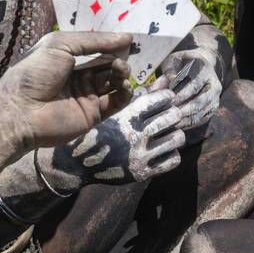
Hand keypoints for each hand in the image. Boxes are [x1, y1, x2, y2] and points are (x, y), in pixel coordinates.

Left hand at [0, 31, 133, 149]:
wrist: (22, 111)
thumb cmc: (36, 72)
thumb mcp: (61, 45)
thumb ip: (94, 41)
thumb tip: (127, 37)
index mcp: (68, 58)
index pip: (96, 49)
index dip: (111, 44)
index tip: (128, 40)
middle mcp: (79, 75)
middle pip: (108, 65)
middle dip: (119, 58)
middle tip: (125, 56)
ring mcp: (87, 95)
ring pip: (114, 82)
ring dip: (122, 73)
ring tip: (119, 69)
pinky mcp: (94, 113)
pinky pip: (116, 102)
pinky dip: (124, 92)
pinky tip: (123, 84)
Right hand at [43, 88, 184, 188]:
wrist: (76, 164)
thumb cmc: (97, 132)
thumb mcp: (114, 110)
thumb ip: (143, 96)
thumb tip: (166, 79)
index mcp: (126, 117)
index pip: (159, 99)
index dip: (167, 97)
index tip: (168, 98)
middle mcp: (134, 135)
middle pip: (172, 117)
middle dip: (174, 114)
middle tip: (171, 115)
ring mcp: (139, 156)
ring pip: (176, 138)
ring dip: (176, 134)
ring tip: (169, 133)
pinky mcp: (142, 172)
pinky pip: (172, 160)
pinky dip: (172, 153)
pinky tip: (165, 149)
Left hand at [149, 47, 221, 142]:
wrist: (201, 66)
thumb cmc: (183, 63)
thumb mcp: (175, 60)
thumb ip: (169, 69)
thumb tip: (169, 80)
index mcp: (206, 71)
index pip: (196, 84)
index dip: (184, 93)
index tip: (171, 100)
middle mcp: (214, 85)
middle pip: (201, 101)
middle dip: (185, 109)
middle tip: (170, 115)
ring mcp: (215, 98)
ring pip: (202, 113)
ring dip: (186, 119)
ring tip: (171, 122)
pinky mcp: (213, 108)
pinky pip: (202, 119)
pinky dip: (190, 124)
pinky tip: (177, 125)